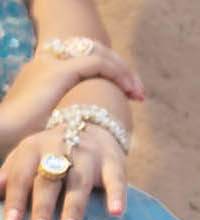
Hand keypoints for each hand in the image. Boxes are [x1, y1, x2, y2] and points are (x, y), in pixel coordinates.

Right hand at [0, 46, 142, 145]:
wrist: (4, 132)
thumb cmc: (24, 139)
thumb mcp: (52, 126)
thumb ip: (71, 122)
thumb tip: (91, 134)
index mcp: (46, 71)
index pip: (83, 60)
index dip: (109, 73)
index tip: (128, 93)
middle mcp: (49, 62)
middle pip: (92, 52)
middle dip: (120, 70)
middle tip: (138, 92)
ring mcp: (53, 64)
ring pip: (98, 54)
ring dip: (123, 72)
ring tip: (138, 93)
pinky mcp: (59, 73)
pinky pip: (97, 63)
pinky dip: (118, 74)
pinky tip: (130, 91)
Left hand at [1, 119, 126, 219]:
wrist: (93, 125)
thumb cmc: (56, 151)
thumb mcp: (29, 156)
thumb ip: (12, 174)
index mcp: (33, 148)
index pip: (21, 176)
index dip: (16, 200)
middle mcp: (58, 150)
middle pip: (48, 182)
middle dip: (42, 209)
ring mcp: (87, 157)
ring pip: (78, 185)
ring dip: (73, 211)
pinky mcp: (113, 163)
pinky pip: (115, 181)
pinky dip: (116, 196)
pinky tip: (116, 213)